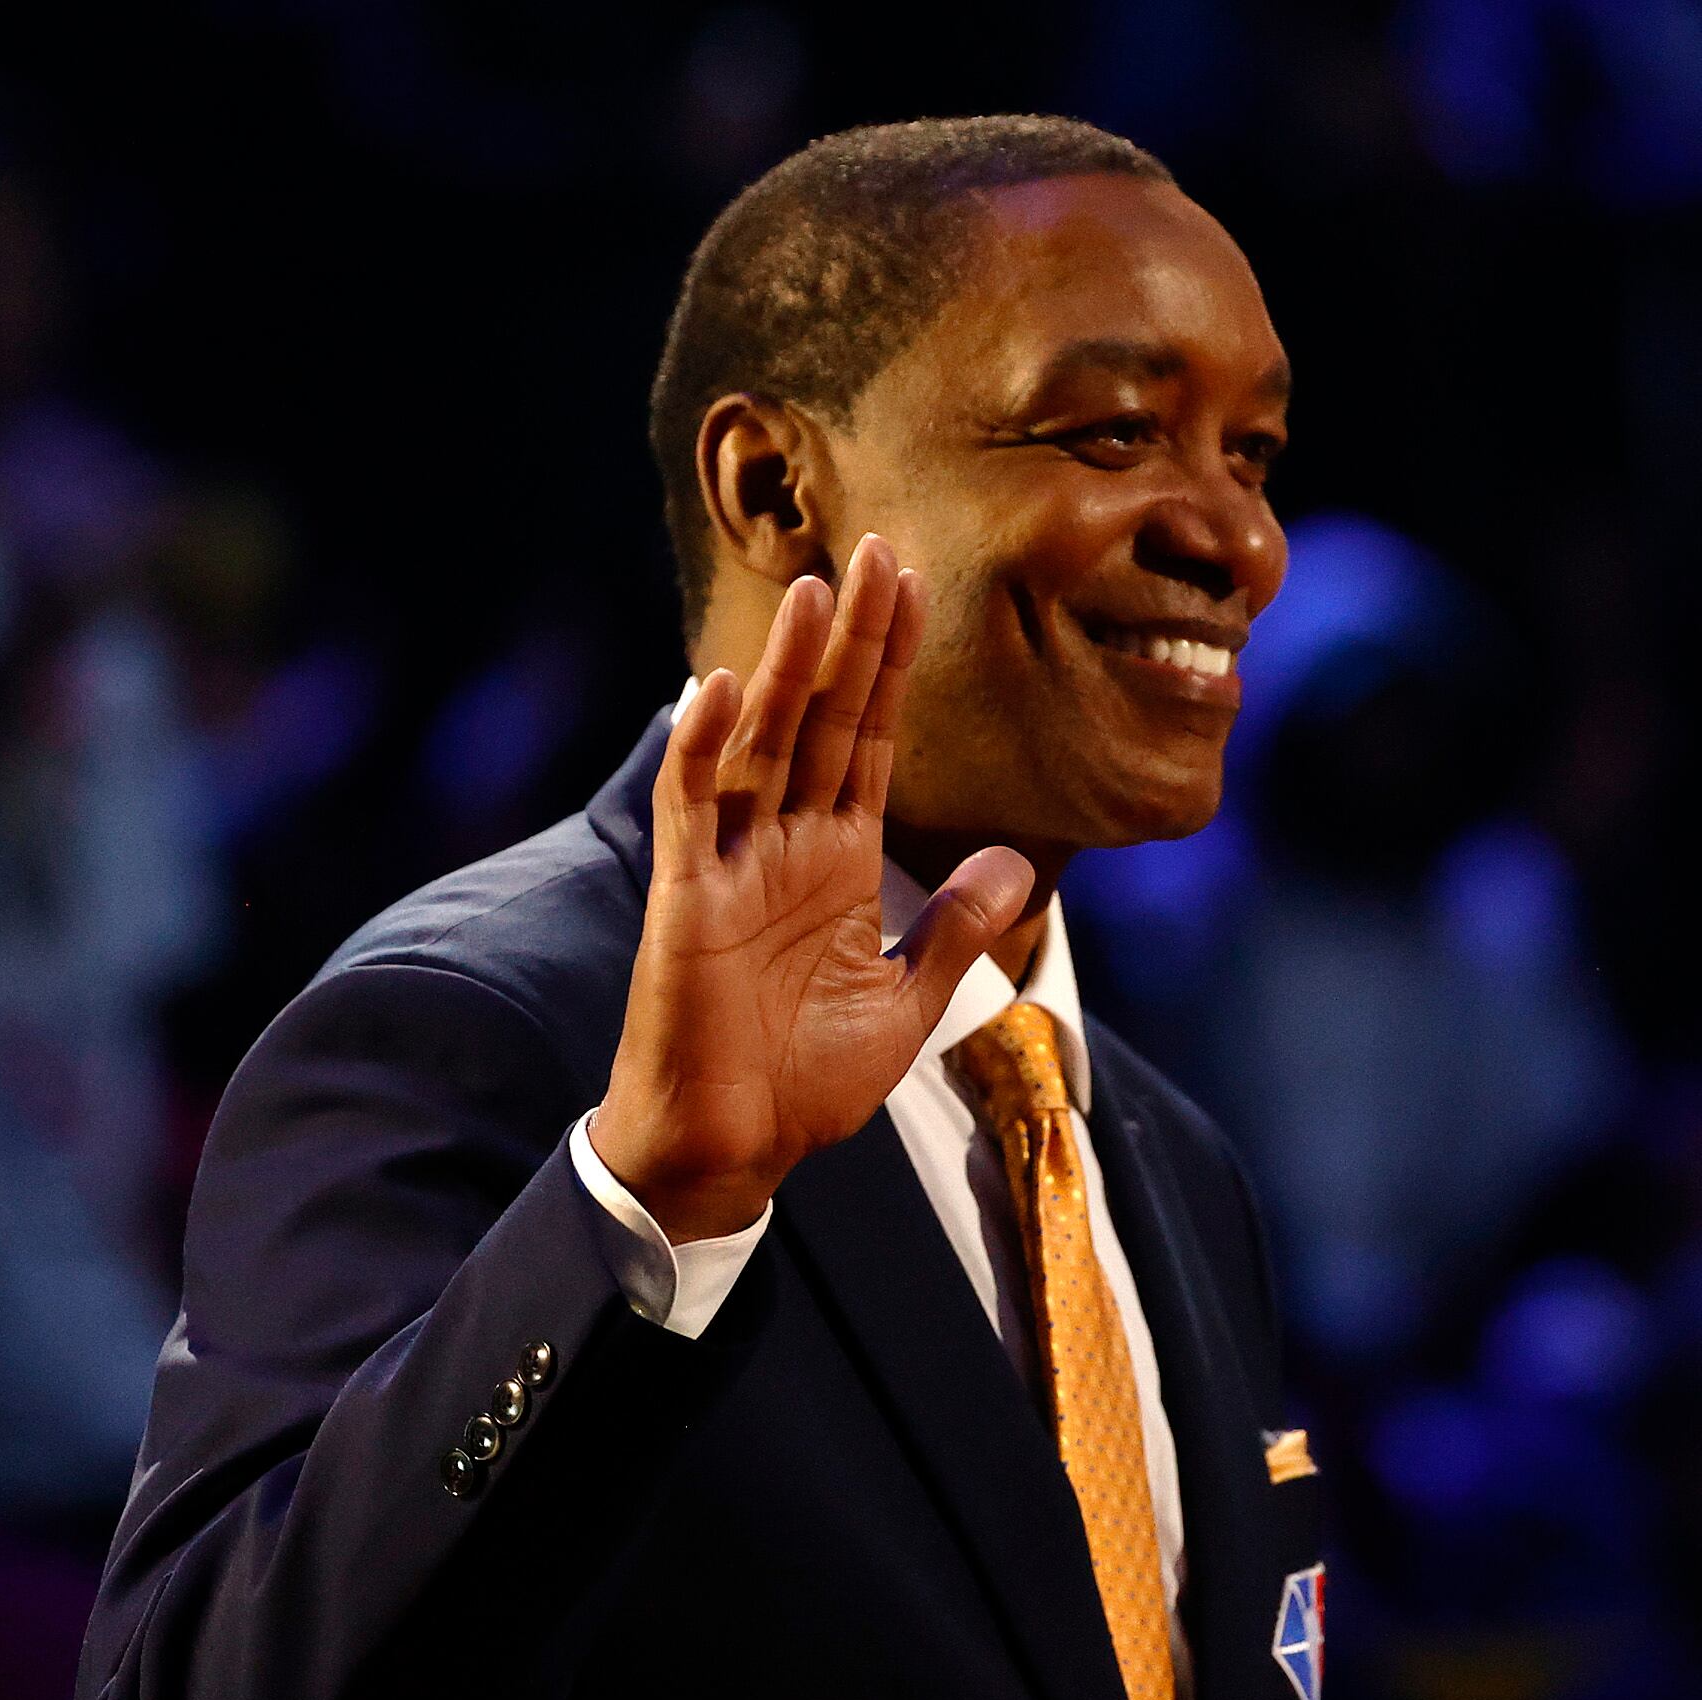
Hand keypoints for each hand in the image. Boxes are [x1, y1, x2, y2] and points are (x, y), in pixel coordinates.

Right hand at [594, 535, 1035, 1240]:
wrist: (734, 1150)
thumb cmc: (803, 1084)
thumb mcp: (905, 1000)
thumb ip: (953, 928)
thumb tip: (1015, 861)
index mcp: (837, 859)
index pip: (869, 738)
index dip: (891, 664)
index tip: (914, 583)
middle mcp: (783, 844)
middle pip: (819, 719)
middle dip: (850, 638)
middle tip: (876, 548)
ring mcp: (730, 865)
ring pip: (759, 744)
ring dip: (782, 670)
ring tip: (814, 593)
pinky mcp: (686, 899)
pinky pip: (690, 810)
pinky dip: (698, 751)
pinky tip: (712, 690)